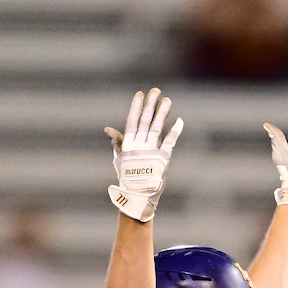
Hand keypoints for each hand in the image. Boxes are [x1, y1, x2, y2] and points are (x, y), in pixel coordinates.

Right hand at [105, 87, 182, 222]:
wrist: (137, 197)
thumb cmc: (128, 177)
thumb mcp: (119, 159)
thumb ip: (117, 142)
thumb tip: (108, 128)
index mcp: (128, 144)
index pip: (132, 121)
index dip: (136, 107)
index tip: (140, 94)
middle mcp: (139, 146)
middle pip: (145, 121)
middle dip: (150, 105)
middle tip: (156, 91)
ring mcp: (151, 152)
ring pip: (156, 128)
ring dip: (162, 113)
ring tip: (167, 100)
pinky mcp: (162, 159)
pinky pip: (169, 142)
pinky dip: (175, 132)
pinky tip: (180, 121)